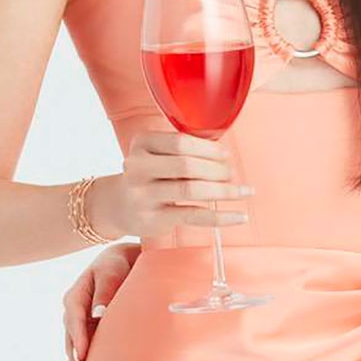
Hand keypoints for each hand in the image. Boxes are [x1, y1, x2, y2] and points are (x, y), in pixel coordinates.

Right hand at [63, 244, 139, 360]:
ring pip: (72, 354)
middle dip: (75, 360)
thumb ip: (106, 289)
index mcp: (76, 296)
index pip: (74, 318)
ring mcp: (79, 329)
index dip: (77, 336)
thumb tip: (99, 313)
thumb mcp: (112, 270)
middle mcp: (74, 315)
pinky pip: (79, 360)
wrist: (126, 263)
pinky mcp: (87, 339)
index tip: (81, 355)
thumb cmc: (120, 264)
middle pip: (71, 340)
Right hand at [114, 130, 254, 240]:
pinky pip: (193, 216)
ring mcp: (143, 194)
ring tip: (242, 191)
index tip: (226, 156)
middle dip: (217, 170)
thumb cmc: (148, 175)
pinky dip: (220, 217)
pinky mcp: (153, 218)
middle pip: (187, 165)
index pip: (181, 142)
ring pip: (191, 190)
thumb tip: (224, 156)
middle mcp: (138, 167)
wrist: (118, 205)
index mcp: (142, 143)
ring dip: (223, 191)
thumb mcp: (155, 154)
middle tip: (232, 175)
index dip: (209, 149)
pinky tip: (238, 217)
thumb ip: (182, 149)